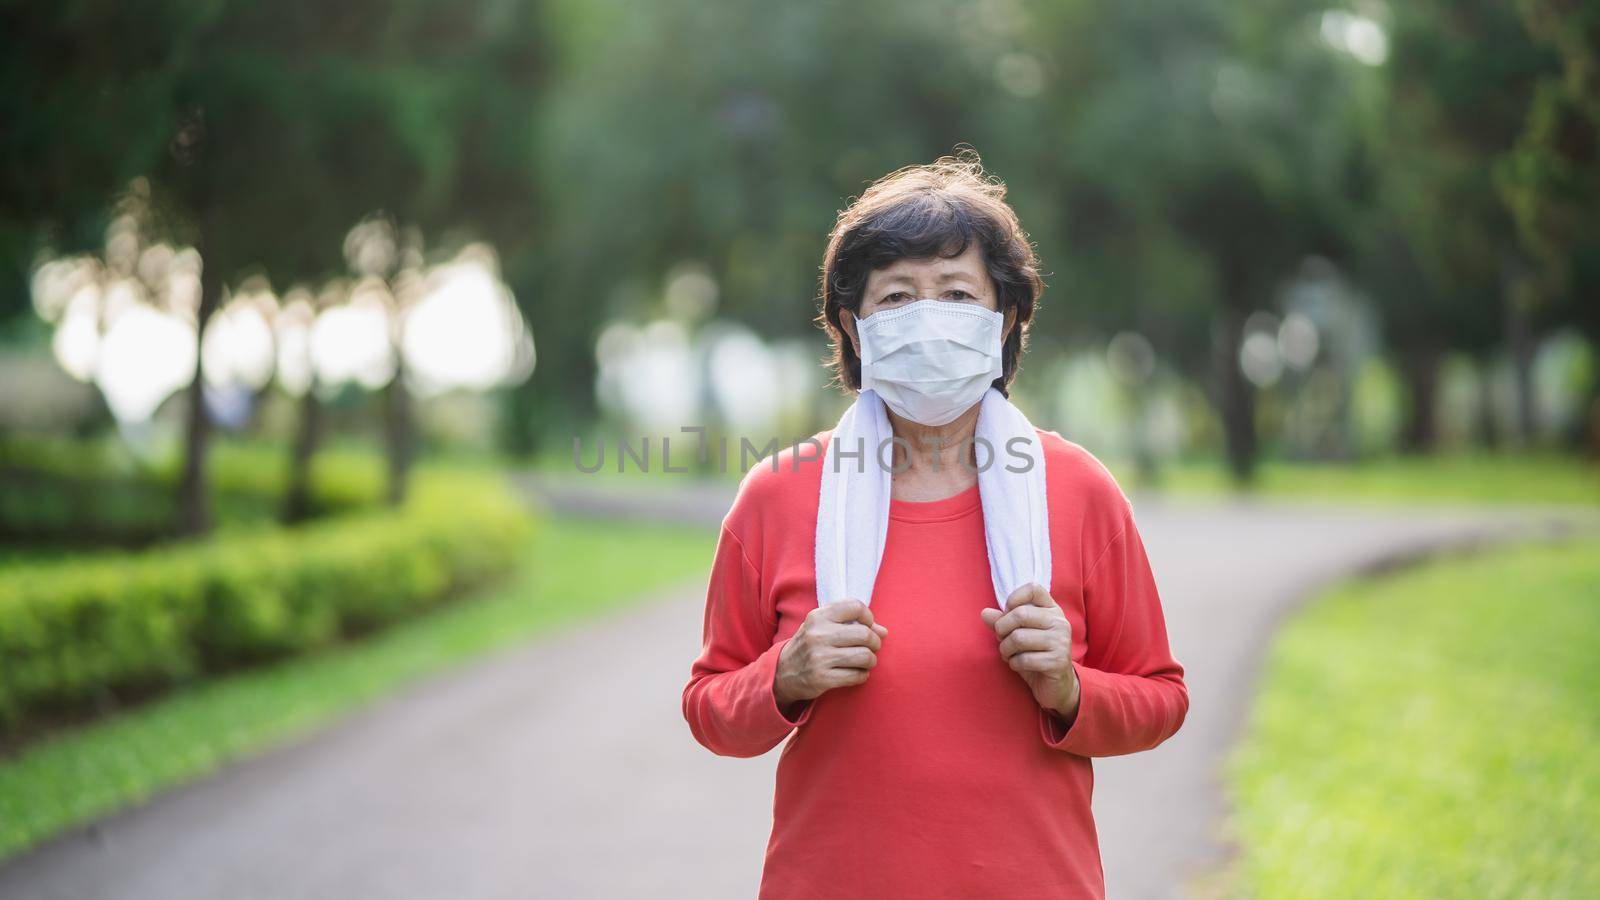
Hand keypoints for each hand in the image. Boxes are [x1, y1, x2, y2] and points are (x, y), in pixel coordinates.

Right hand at [774, 600, 888, 709]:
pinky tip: (857, 673)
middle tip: (872, 648)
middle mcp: (818, 634)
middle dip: (875, 642)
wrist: (783, 672)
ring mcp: (819, 657)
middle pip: (865, 634)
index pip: (854, 606)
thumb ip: (851, 623)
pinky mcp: (822, 678)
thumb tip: (884, 632)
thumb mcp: (823, 627)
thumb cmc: (810, 645)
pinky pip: (857, 676)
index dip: (868, 616)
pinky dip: (862, 675)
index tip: (867, 626)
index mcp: (818, 616)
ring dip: (871, 661)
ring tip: (866, 662)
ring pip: (864, 656)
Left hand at [980, 583, 1079, 720]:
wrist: (1056, 685)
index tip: (1008, 614)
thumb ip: (1002, 621)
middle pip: (1020, 614)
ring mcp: (1061, 641)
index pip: (1033, 589)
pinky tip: (1018, 665)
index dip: (1013, 599)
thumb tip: (984, 613)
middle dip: (1002, 629)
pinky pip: (1024, 659)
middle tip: (1002, 640)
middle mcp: (1060, 622)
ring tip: (1009, 654)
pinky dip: (1014, 664)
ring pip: (1019, 638)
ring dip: (1005, 649)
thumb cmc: (1035, 655)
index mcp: (1052, 610)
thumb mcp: (1017, 635)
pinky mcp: (1058, 661)